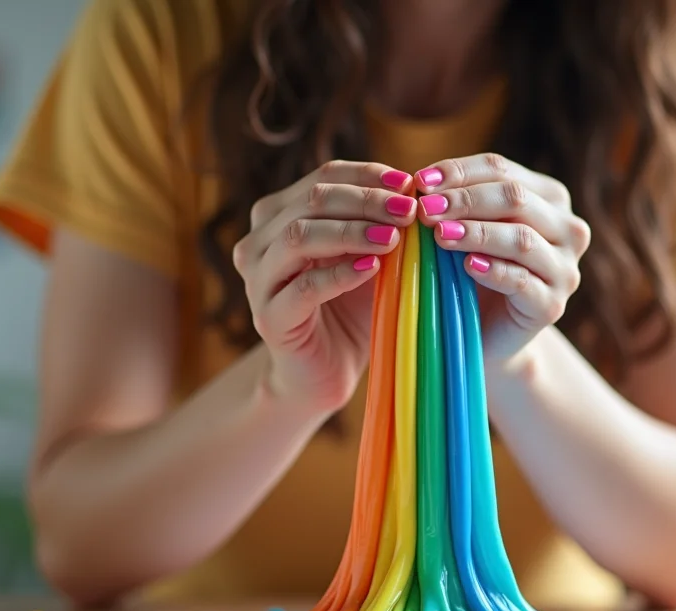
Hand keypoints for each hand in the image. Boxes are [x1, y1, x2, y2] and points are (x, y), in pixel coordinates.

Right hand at [235, 161, 417, 414]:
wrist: (326, 371)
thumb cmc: (349, 309)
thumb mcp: (369, 257)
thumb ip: (380, 224)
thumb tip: (417, 188)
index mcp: (279, 214)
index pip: (324, 177)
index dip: (367, 175)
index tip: (410, 183)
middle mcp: (259, 240)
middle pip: (312, 201)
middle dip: (366, 201)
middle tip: (409, 211)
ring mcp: (258, 279)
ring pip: (299, 236)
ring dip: (352, 232)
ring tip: (393, 238)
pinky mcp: (269, 317)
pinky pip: (303, 287)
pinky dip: (340, 274)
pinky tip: (372, 269)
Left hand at [413, 153, 590, 366]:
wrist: (488, 333)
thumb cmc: (472, 273)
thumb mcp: (468, 229)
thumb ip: (457, 203)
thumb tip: (420, 182)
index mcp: (549, 198)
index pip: (502, 170)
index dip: (460, 171)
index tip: (420, 180)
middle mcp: (567, 229)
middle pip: (516, 199)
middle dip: (465, 200)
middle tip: (425, 209)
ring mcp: (564, 269)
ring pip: (522, 239)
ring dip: (477, 233)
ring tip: (439, 235)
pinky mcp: (552, 305)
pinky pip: (522, 281)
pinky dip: (494, 271)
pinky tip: (467, 266)